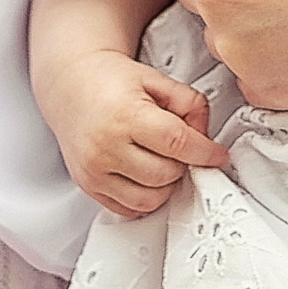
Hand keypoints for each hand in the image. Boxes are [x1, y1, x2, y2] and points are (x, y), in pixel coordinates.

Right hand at [46, 48, 228, 217]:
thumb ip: (189, 103)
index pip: (178, 143)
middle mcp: (106, 146)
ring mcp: (95, 170)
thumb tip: (205, 136)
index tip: (216, 155)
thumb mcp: (156, 79)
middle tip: (181, 150)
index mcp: (125, 115)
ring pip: (150, 199)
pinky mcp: (88, 186)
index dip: (205, 152)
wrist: (71, 84)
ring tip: (163, 162)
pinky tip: (146, 176)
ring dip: (166, 185)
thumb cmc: (110, 80)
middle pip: (166, 174)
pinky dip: (145, 198)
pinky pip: (128, 209)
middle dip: (183, 164)